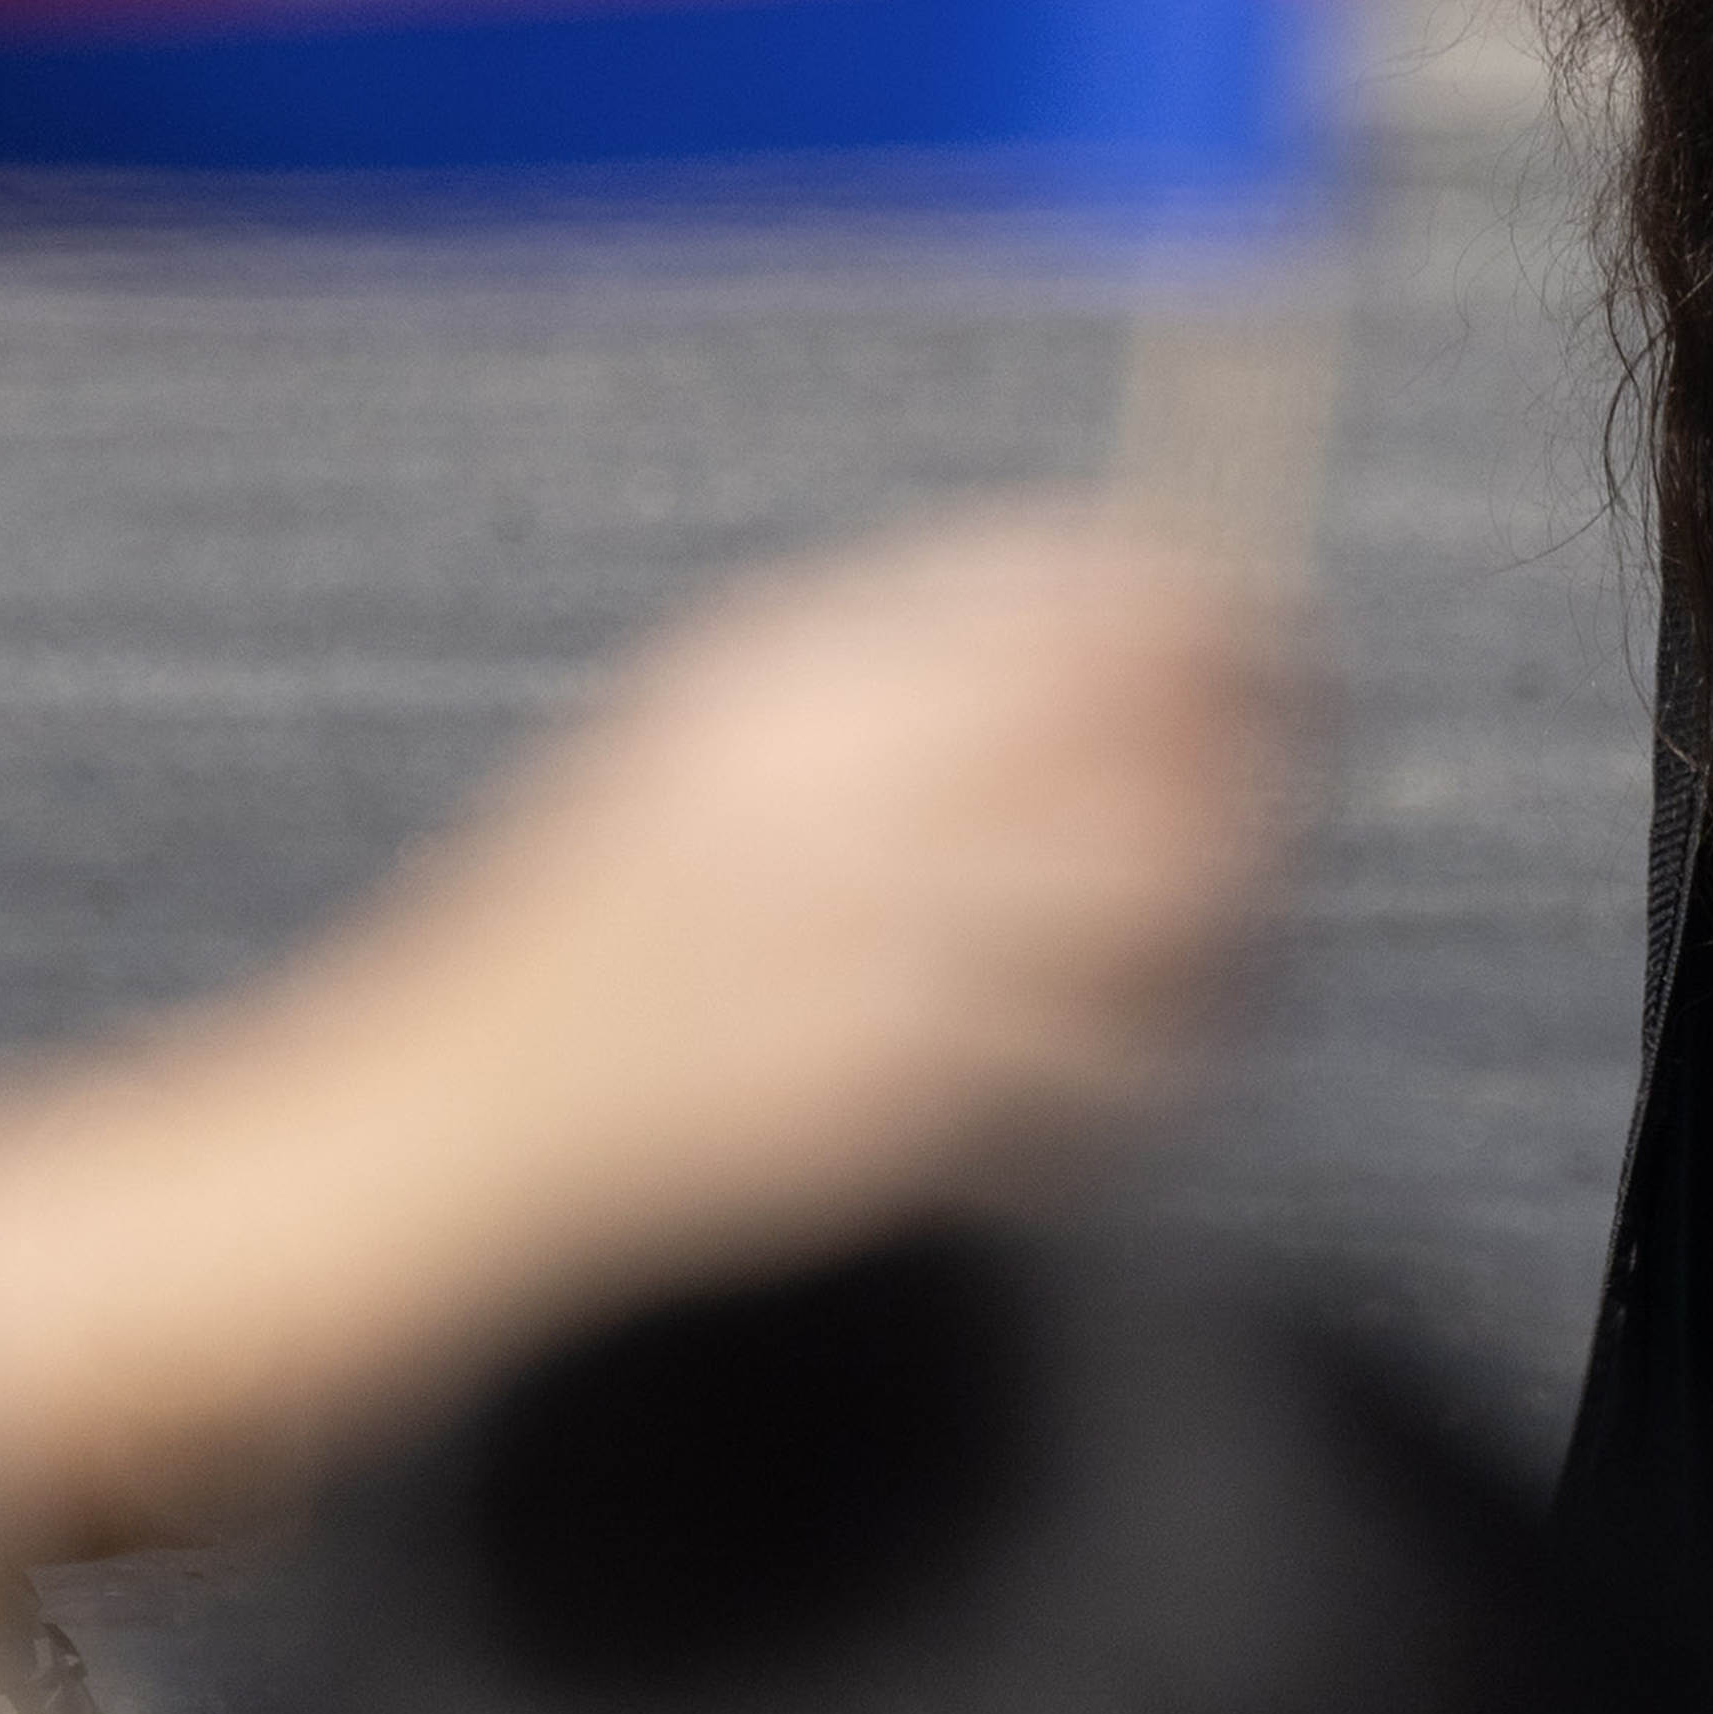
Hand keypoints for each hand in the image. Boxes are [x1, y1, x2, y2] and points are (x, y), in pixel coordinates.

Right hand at [0, 501, 1285, 1537]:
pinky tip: (1113, 1051)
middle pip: (1136, 727)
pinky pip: (1094, 1065)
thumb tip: (1126, 586)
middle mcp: (826, 798)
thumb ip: (896, 667)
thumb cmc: (592, 922)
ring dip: (1220, 905)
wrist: (435, 1127)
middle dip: (1248, 742)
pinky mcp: (887, 1110)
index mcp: (772, 682)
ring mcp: (860, 958)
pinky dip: (1138, 1059)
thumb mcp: (712, 735)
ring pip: (1155, 904)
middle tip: (1277, 766)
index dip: (1188, 594)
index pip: (1056, 586)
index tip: (1247, 621)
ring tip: (1221, 917)